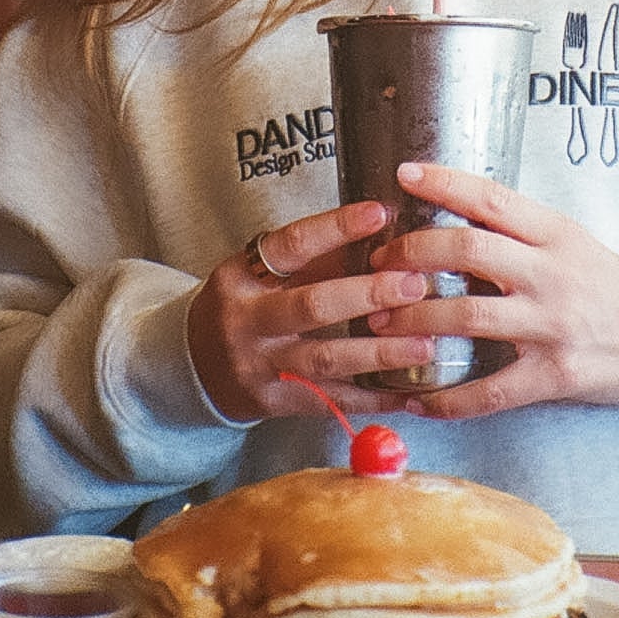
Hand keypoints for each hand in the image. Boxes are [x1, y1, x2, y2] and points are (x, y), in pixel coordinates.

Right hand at [186, 201, 435, 422]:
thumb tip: (380, 233)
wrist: (193, 366)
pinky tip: (408, 391)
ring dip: (381, 352)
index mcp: (241, 276)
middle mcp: (247, 322)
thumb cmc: (241, 306)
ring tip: (425, 343)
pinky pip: (331, 401)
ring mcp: (260, 366)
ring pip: (326, 360)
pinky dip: (373, 397)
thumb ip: (311, 258)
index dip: (336, 228)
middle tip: (413, 285)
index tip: (379, 214)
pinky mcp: (276, 403)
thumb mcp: (257, 272)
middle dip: (368, 295)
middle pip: (311, 306)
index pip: (291, 245)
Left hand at [362, 161, 618, 419]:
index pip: (493, 198)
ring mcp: (552, 326)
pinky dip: (448, 398)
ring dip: (413, 320)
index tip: (403, 174)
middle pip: (469, 251)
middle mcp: (551, 274)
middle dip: (412, 254)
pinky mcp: (553, 375)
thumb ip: (514, 228)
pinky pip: (490, 391)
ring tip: (378, 323)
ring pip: (468, 316)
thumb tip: (445, 210)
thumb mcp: (566, 239)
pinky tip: (417, 398)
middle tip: (377, 264)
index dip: (445, 183)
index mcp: (553, 233)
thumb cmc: (599, 281)